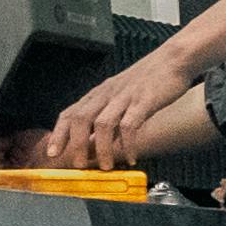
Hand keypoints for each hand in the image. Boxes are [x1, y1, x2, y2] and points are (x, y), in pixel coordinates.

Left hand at [45, 48, 201, 168]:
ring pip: (103, 124)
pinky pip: (130, 125)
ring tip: (106, 166)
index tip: (52, 153)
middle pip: (81, 119)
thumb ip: (107, 117)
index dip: (59, 134)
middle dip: (76, 144)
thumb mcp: (120, 96)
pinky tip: (131, 157)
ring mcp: (124, 97)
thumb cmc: (147, 81)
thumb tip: (96, 144)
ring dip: (102, 148)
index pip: (70, 113)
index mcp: (98, 94)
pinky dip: (128, 144)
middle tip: (78, 165)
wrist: (173, 59)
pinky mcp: (144, 101)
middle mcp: (107, 94)